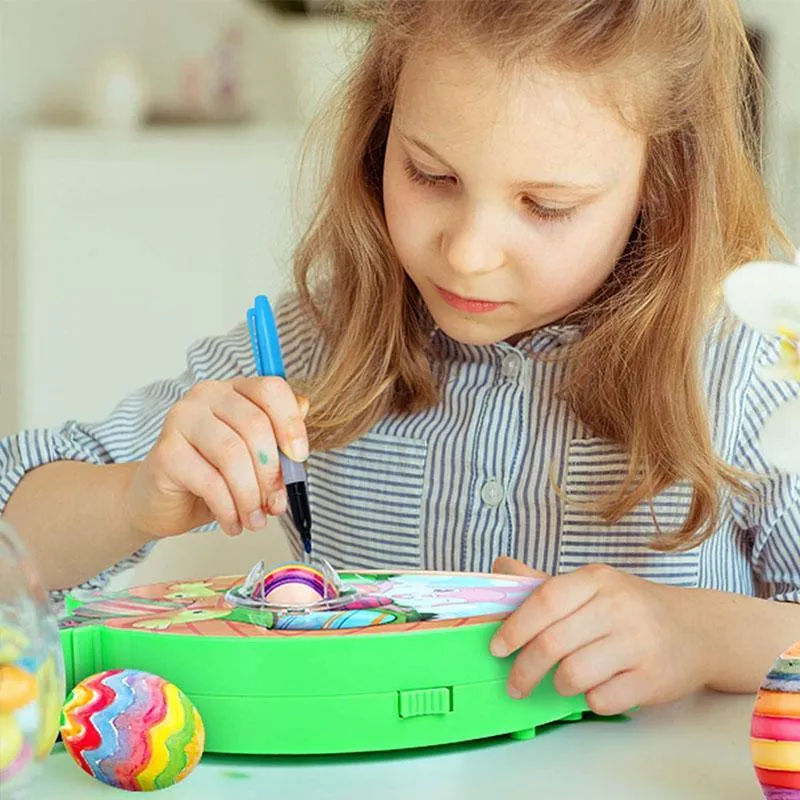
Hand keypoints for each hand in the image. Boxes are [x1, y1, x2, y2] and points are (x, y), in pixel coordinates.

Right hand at [124, 377, 308, 538]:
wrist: (161, 499)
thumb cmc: (213, 474)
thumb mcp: (255, 455)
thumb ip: (279, 434)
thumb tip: (305, 409)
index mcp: (234, 390)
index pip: (270, 389)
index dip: (291, 424)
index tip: (300, 458)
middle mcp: (206, 396)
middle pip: (255, 426)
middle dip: (272, 474)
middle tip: (276, 505)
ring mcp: (182, 420)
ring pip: (233, 455)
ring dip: (251, 496)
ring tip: (255, 520)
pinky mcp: (166, 452)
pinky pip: (210, 482)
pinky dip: (229, 509)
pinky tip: (233, 523)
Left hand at [489, 559, 710, 714]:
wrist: (697, 629)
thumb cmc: (631, 608)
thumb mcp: (591, 586)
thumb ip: (544, 583)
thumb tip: (500, 567)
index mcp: (596, 580)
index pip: (544, 601)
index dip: (514, 628)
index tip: (496, 648)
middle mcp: (617, 607)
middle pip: (552, 643)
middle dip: (524, 669)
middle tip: (514, 684)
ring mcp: (638, 643)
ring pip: (573, 674)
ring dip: (558, 685)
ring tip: (561, 682)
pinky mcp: (653, 678)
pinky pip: (602, 699)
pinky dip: (590, 701)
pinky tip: (595, 690)